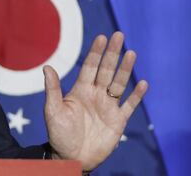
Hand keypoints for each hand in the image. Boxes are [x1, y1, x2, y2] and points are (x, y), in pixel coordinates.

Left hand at [43, 31, 147, 171]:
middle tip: (119, 35)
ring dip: (126, 70)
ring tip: (132, 53)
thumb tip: (47, 66)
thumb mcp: (52, 110)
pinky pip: (129, 105)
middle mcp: (96, 95)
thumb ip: (52, 89)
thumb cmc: (59, 134)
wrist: (71, 156)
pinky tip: (143, 83)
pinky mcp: (118, 121)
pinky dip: (136, 95)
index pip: (90, 66)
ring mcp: (108, 107)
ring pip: (119, 84)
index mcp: (80, 90)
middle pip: (106, 70)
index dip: (96, 52)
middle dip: (113, 54)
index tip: (101, 37)